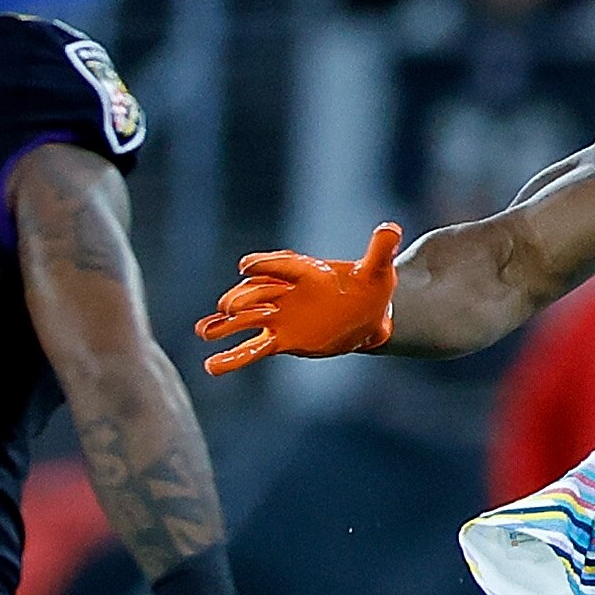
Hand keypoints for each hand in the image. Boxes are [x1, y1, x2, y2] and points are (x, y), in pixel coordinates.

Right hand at [196, 224, 400, 374]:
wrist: (367, 313)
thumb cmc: (371, 287)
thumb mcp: (379, 271)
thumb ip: (380, 252)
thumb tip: (391, 228)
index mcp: (307, 272)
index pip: (283, 267)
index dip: (265, 266)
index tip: (246, 267)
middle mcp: (287, 292)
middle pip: (260, 293)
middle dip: (244, 299)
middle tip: (228, 308)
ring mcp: (280, 317)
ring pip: (249, 320)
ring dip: (226, 326)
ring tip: (203, 333)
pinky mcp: (281, 340)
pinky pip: (254, 348)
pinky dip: (233, 357)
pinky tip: (211, 366)